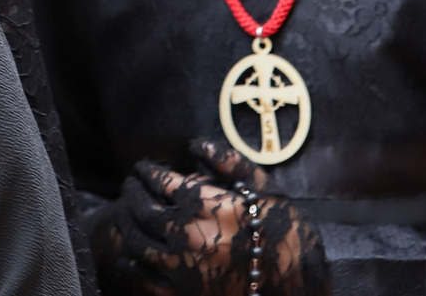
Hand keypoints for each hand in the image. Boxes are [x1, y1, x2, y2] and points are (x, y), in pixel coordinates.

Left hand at [89, 139, 329, 294]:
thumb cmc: (284, 232)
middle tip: (130, 185)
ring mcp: (180, 265)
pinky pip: (146, 276)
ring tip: (127, 213)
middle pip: (141, 208)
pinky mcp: (182, 292)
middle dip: (131, 192)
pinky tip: (132, 254)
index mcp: (200, 204)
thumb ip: (228, 161)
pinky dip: (133, 262)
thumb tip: (196, 144)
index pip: (158, 180)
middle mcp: (183, 233)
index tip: (142, 168)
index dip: (146, 170)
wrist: (298, 285)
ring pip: (136, 240)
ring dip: (127, 223)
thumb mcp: (263, 189)